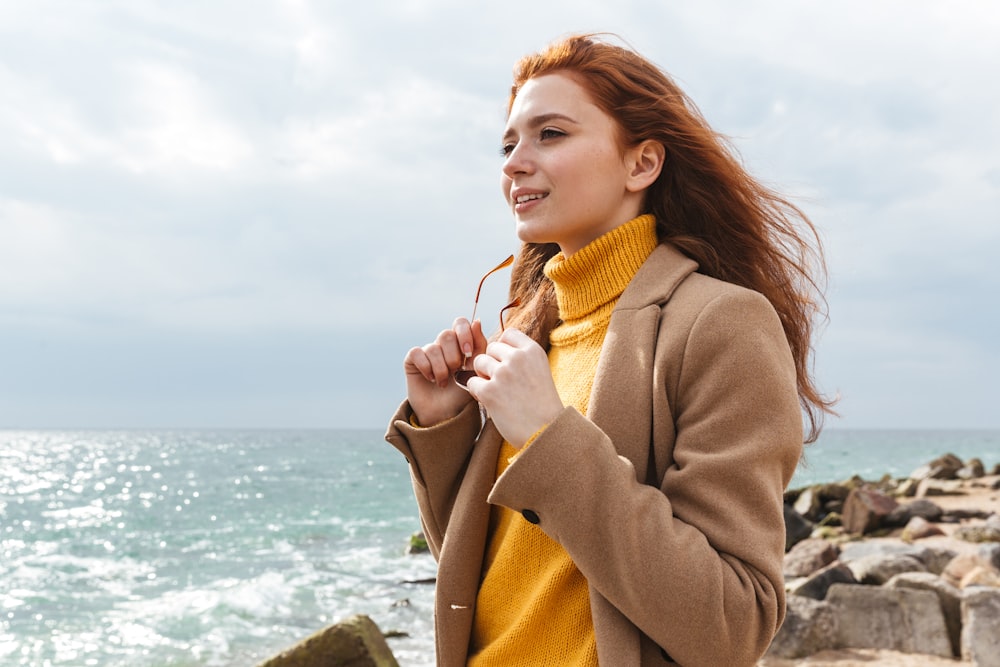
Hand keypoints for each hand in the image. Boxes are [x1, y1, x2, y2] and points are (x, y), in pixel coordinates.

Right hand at [404, 317, 486, 425]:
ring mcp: (427, 352)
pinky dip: (426, 367)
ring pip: (433, 347)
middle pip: (446, 334)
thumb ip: (479, 346)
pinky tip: (431, 379)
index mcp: (460, 344)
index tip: (468, 353)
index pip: (460, 323)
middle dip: (453, 356)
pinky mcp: (413, 361)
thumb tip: (477, 320)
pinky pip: (417, 353)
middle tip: (456, 371)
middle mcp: (443, 345)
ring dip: (441, 369)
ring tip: (444, 383)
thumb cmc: (463, 394)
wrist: (446, 415)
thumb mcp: (476, 371)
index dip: (464, 333)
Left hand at [466, 328, 563, 446]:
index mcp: (533, 351)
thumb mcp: (540, 371)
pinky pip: (472, 382)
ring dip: (483, 376)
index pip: (508, 334)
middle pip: (491, 348)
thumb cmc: (543, 406)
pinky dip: (478, 393)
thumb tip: (496, 348)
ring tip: (496, 391)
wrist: (546, 433)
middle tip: (501, 382)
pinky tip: (491, 402)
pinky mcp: (489, 391)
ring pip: (479, 362)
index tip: (508, 363)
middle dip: (492, 363)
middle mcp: (518, 358)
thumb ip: (522, 357)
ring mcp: (503, 374)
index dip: (503, 348)